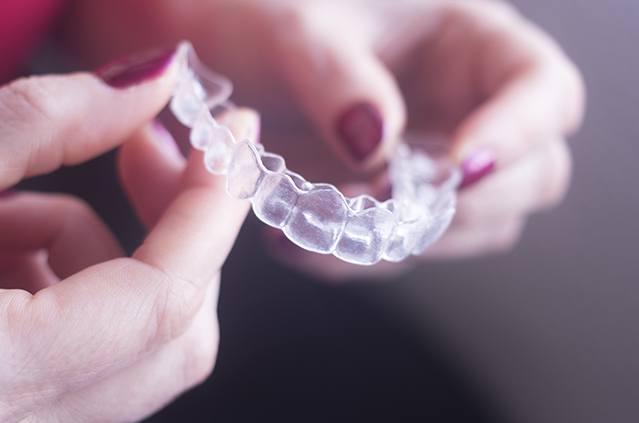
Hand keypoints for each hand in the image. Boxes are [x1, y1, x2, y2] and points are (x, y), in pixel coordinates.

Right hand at [0, 47, 257, 420]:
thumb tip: (152, 82)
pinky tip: (3, 249)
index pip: (164, 299)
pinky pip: (90, 353)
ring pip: (136, 343)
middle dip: (173, 231)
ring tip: (14, 206)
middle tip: (149, 154)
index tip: (234, 141)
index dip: (211, 209)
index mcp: (2, 377)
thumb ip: (49, 122)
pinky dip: (70, 288)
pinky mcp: (26, 406)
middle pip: (173, 333)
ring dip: (101, 256)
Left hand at [66, 0, 584, 278]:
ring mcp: (432, 159)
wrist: (223, 50)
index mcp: (468, 44)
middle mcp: (464, 108)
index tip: (456, 166)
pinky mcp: (394, 199)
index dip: (519, 134)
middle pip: (529, 177)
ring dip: (408, 240)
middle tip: (383, 204)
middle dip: (464, 205)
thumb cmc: (264, 15)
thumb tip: (375, 144)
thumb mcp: (294, 31)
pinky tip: (298, 242)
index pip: (544, 92)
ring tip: (327, 225)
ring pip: (470, 226)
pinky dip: (358, 257)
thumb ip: (335, 77)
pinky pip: (403, 246)